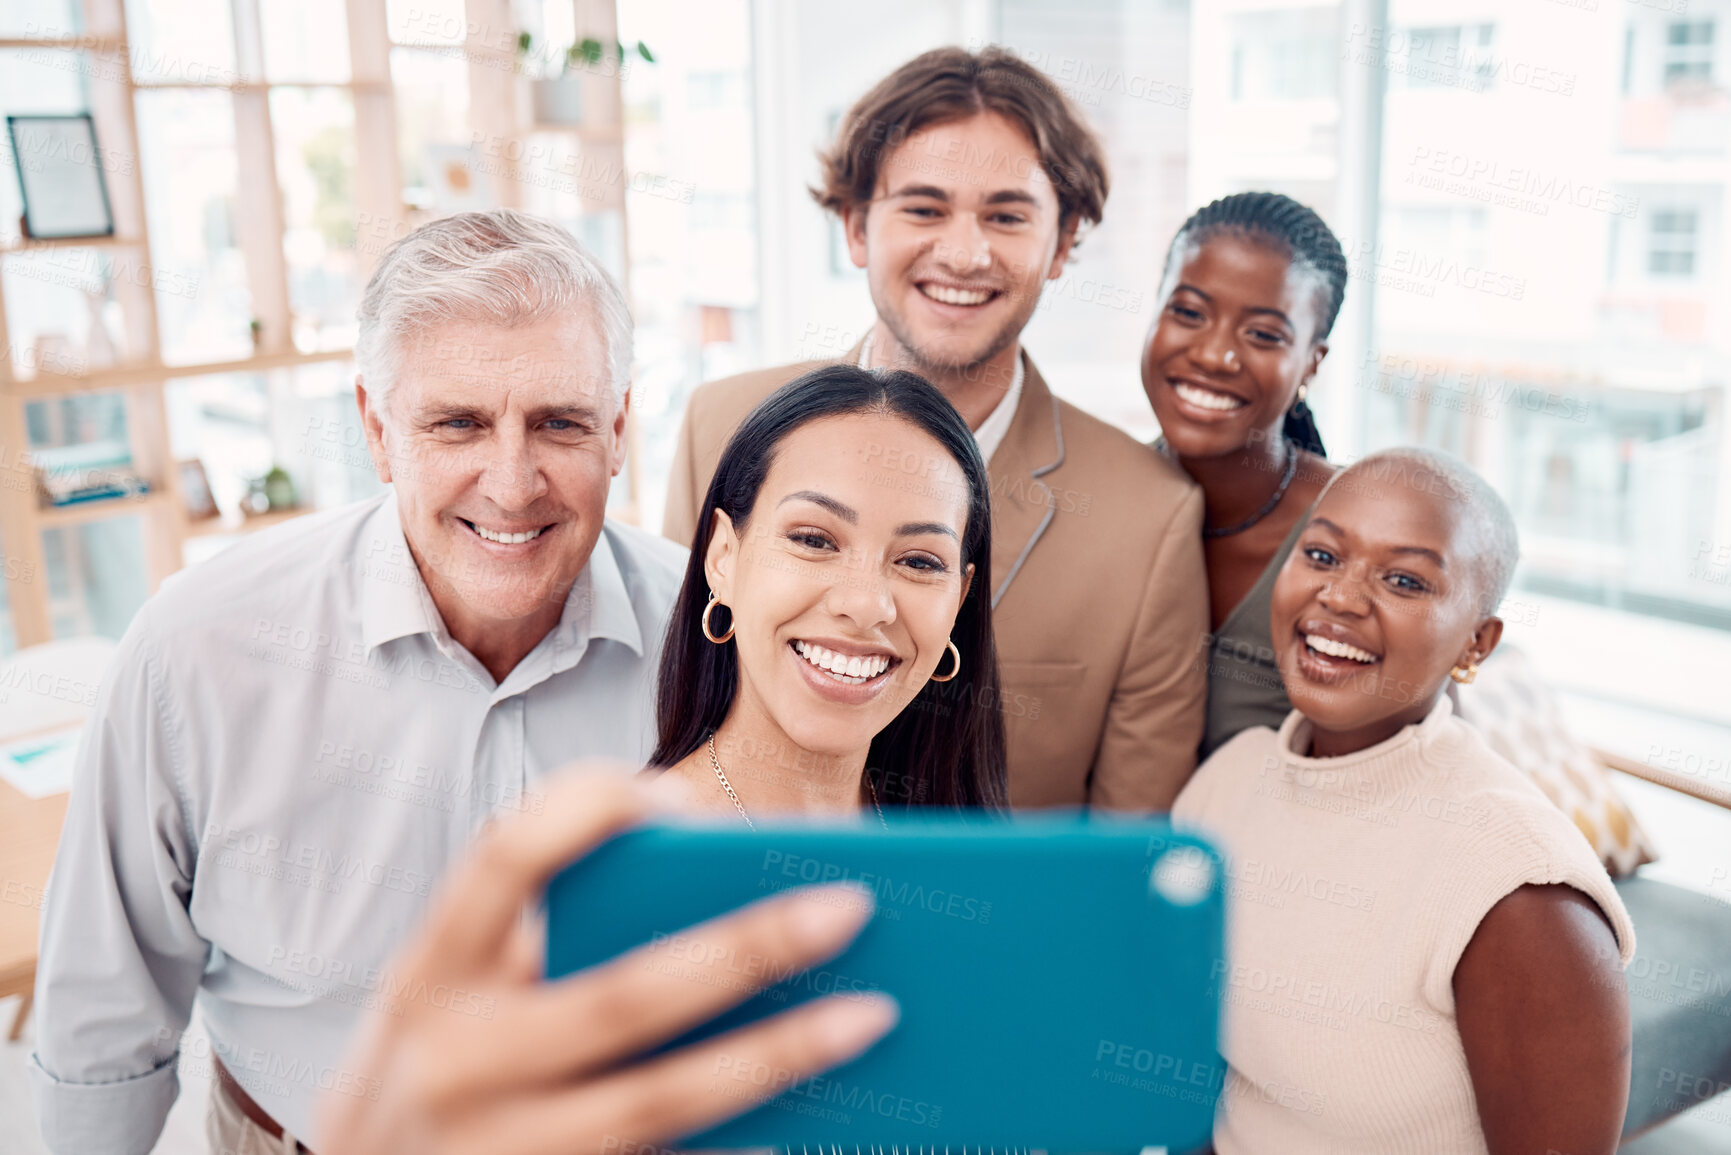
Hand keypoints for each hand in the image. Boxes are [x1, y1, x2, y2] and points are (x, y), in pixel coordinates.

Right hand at [319, 769, 896, 1154]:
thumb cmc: (434, 1073)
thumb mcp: (448, 998)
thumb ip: (542, 945)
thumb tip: (722, 902)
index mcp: (429, 975)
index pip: (504, 859)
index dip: (591, 812)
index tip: (681, 799)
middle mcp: (456, 1063)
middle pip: (624, 997)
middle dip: (748, 948)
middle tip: (853, 905)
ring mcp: (501, 1151)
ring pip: (664, 1102)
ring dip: (778, 1055)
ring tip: (875, 1015)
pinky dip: (745, 1146)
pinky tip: (822, 1124)